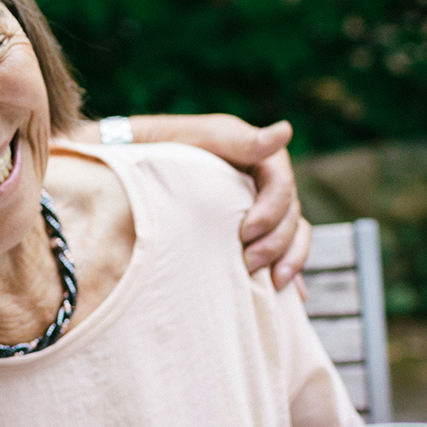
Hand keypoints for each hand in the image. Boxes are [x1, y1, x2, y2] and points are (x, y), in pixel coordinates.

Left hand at [125, 114, 310, 290]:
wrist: (135, 165)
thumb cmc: (169, 145)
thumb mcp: (202, 138)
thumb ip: (241, 140)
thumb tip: (285, 131)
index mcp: (260, 160)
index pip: (282, 185)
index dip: (271, 210)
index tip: (246, 232)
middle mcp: (264, 187)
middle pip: (290, 215)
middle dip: (276, 242)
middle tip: (250, 262)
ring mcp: (259, 211)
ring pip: (291, 235)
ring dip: (288, 259)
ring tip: (272, 283)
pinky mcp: (249, 233)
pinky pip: (279, 251)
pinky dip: (286, 271)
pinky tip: (286, 295)